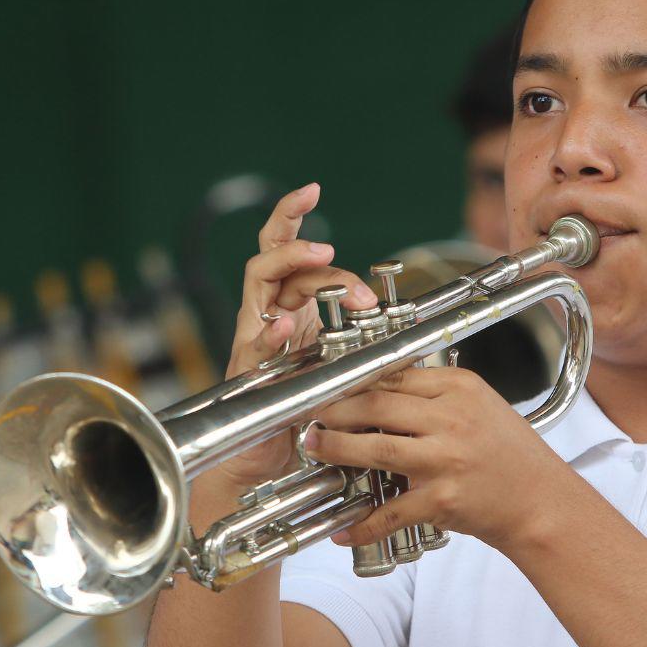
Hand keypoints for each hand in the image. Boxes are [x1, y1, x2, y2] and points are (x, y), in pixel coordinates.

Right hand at [207, 182, 377, 490]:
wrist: (266, 457)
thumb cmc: (303, 409)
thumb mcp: (340, 361)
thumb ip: (359, 337)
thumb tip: (400, 322)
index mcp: (290, 305)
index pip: (287, 249)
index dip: (294, 216)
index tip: (313, 188)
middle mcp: (266, 313)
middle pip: (272, 257)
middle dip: (304, 246)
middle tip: (337, 254)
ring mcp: (252, 338)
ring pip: (258, 282)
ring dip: (290, 266)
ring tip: (321, 259)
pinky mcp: (246, 370)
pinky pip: (252, 343)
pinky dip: (268, 333)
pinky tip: (284, 328)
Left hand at [306, 366, 578, 551]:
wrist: (540, 502)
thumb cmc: (510, 454)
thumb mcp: (479, 406)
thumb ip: (435, 394)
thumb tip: (378, 388)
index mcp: (460, 388)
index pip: (394, 375)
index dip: (354, 382)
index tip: (331, 388)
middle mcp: (452, 418)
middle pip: (376, 405)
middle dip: (334, 411)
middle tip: (312, 417)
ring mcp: (446, 460)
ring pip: (374, 449)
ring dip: (336, 449)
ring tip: (316, 447)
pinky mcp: (442, 500)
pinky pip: (390, 511)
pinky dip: (362, 523)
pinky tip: (343, 529)